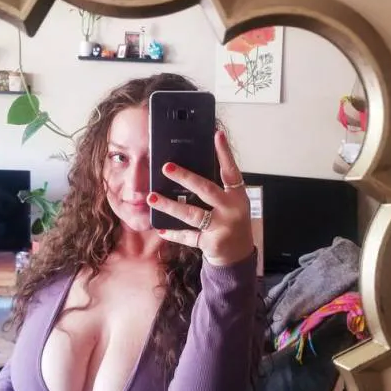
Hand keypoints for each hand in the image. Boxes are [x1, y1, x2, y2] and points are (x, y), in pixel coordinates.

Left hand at [147, 129, 253, 266]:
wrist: (238, 255)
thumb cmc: (231, 222)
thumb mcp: (229, 203)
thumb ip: (214, 188)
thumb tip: (186, 171)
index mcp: (237, 195)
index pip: (231, 170)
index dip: (224, 152)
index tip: (216, 134)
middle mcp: (232, 209)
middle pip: (206, 189)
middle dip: (185, 177)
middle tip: (166, 167)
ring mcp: (222, 227)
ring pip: (192, 213)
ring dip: (170, 205)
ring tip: (152, 197)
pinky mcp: (211, 242)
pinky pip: (189, 236)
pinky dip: (174, 233)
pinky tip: (160, 229)